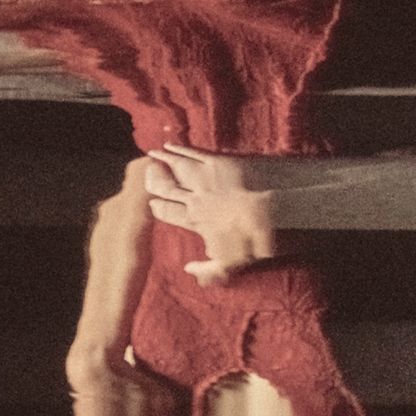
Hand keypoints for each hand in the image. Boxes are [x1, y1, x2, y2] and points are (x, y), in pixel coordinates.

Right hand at [143, 143, 279, 279]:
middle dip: (155, 182)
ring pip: (176, 168)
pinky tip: (170, 145)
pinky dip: (179, 149)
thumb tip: (188, 270)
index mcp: (193, 219)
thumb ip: (206, 270)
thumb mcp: (228, 264)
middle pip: (166, 188)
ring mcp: (204, 179)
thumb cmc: (249, 241)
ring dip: (162, 161)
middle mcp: (194, 198)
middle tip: (148, 176)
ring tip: (152, 155)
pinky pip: (192, 154)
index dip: (159, 208)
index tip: (153, 204)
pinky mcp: (216, 163)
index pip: (168, 212)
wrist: (267, 213)